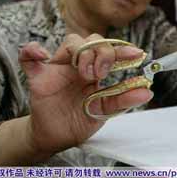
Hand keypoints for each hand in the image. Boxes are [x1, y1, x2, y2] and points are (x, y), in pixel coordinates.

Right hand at [19, 34, 152, 156]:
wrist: (57, 137)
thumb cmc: (80, 119)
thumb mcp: (104, 111)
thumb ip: (123, 100)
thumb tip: (147, 92)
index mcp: (95, 69)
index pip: (110, 50)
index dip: (123, 49)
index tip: (137, 54)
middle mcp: (78, 64)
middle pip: (92, 40)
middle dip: (102, 51)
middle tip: (103, 72)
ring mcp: (59, 68)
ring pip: (70, 42)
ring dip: (82, 51)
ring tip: (86, 73)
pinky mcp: (39, 78)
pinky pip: (29, 58)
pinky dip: (32, 51)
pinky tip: (41, 55)